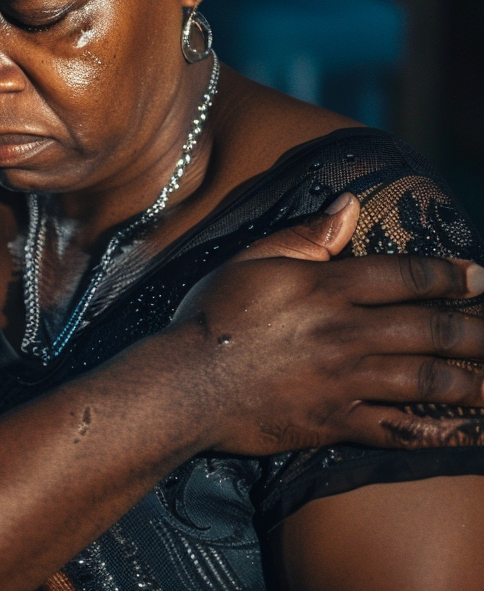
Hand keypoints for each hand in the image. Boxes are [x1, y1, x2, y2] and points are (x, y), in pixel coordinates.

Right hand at [170, 196, 483, 455]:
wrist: (183, 382)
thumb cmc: (212, 313)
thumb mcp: (251, 259)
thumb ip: (306, 234)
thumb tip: (350, 203)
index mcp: (326, 287)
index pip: (405, 277)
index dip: (451, 276)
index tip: (482, 278)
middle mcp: (345, 332)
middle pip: (431, 330)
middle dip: (478, 331)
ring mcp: (344, 381)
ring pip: (428, 380)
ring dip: (475, 380)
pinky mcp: (336, 422)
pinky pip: (402, 430)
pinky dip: (444, 432)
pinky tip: (472, 431)